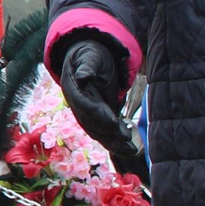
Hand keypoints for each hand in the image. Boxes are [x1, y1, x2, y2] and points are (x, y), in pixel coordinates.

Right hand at [57, 35, 145, 178]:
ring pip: (98, 132)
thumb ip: (87, 65)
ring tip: (131, 150)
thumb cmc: (90, 55)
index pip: (86, 106)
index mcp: (74, 90)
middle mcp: (78, 105)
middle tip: (127, 140)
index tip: (113, 122)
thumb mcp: (89, 55)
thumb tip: (82, 76)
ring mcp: (86, 114)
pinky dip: (115, 142)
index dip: (98, 115)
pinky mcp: (97, 118)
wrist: (87, 60)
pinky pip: (104, 132)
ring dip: (114, 143)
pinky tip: (128, 149)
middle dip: (109, 134)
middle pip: (92, 123)